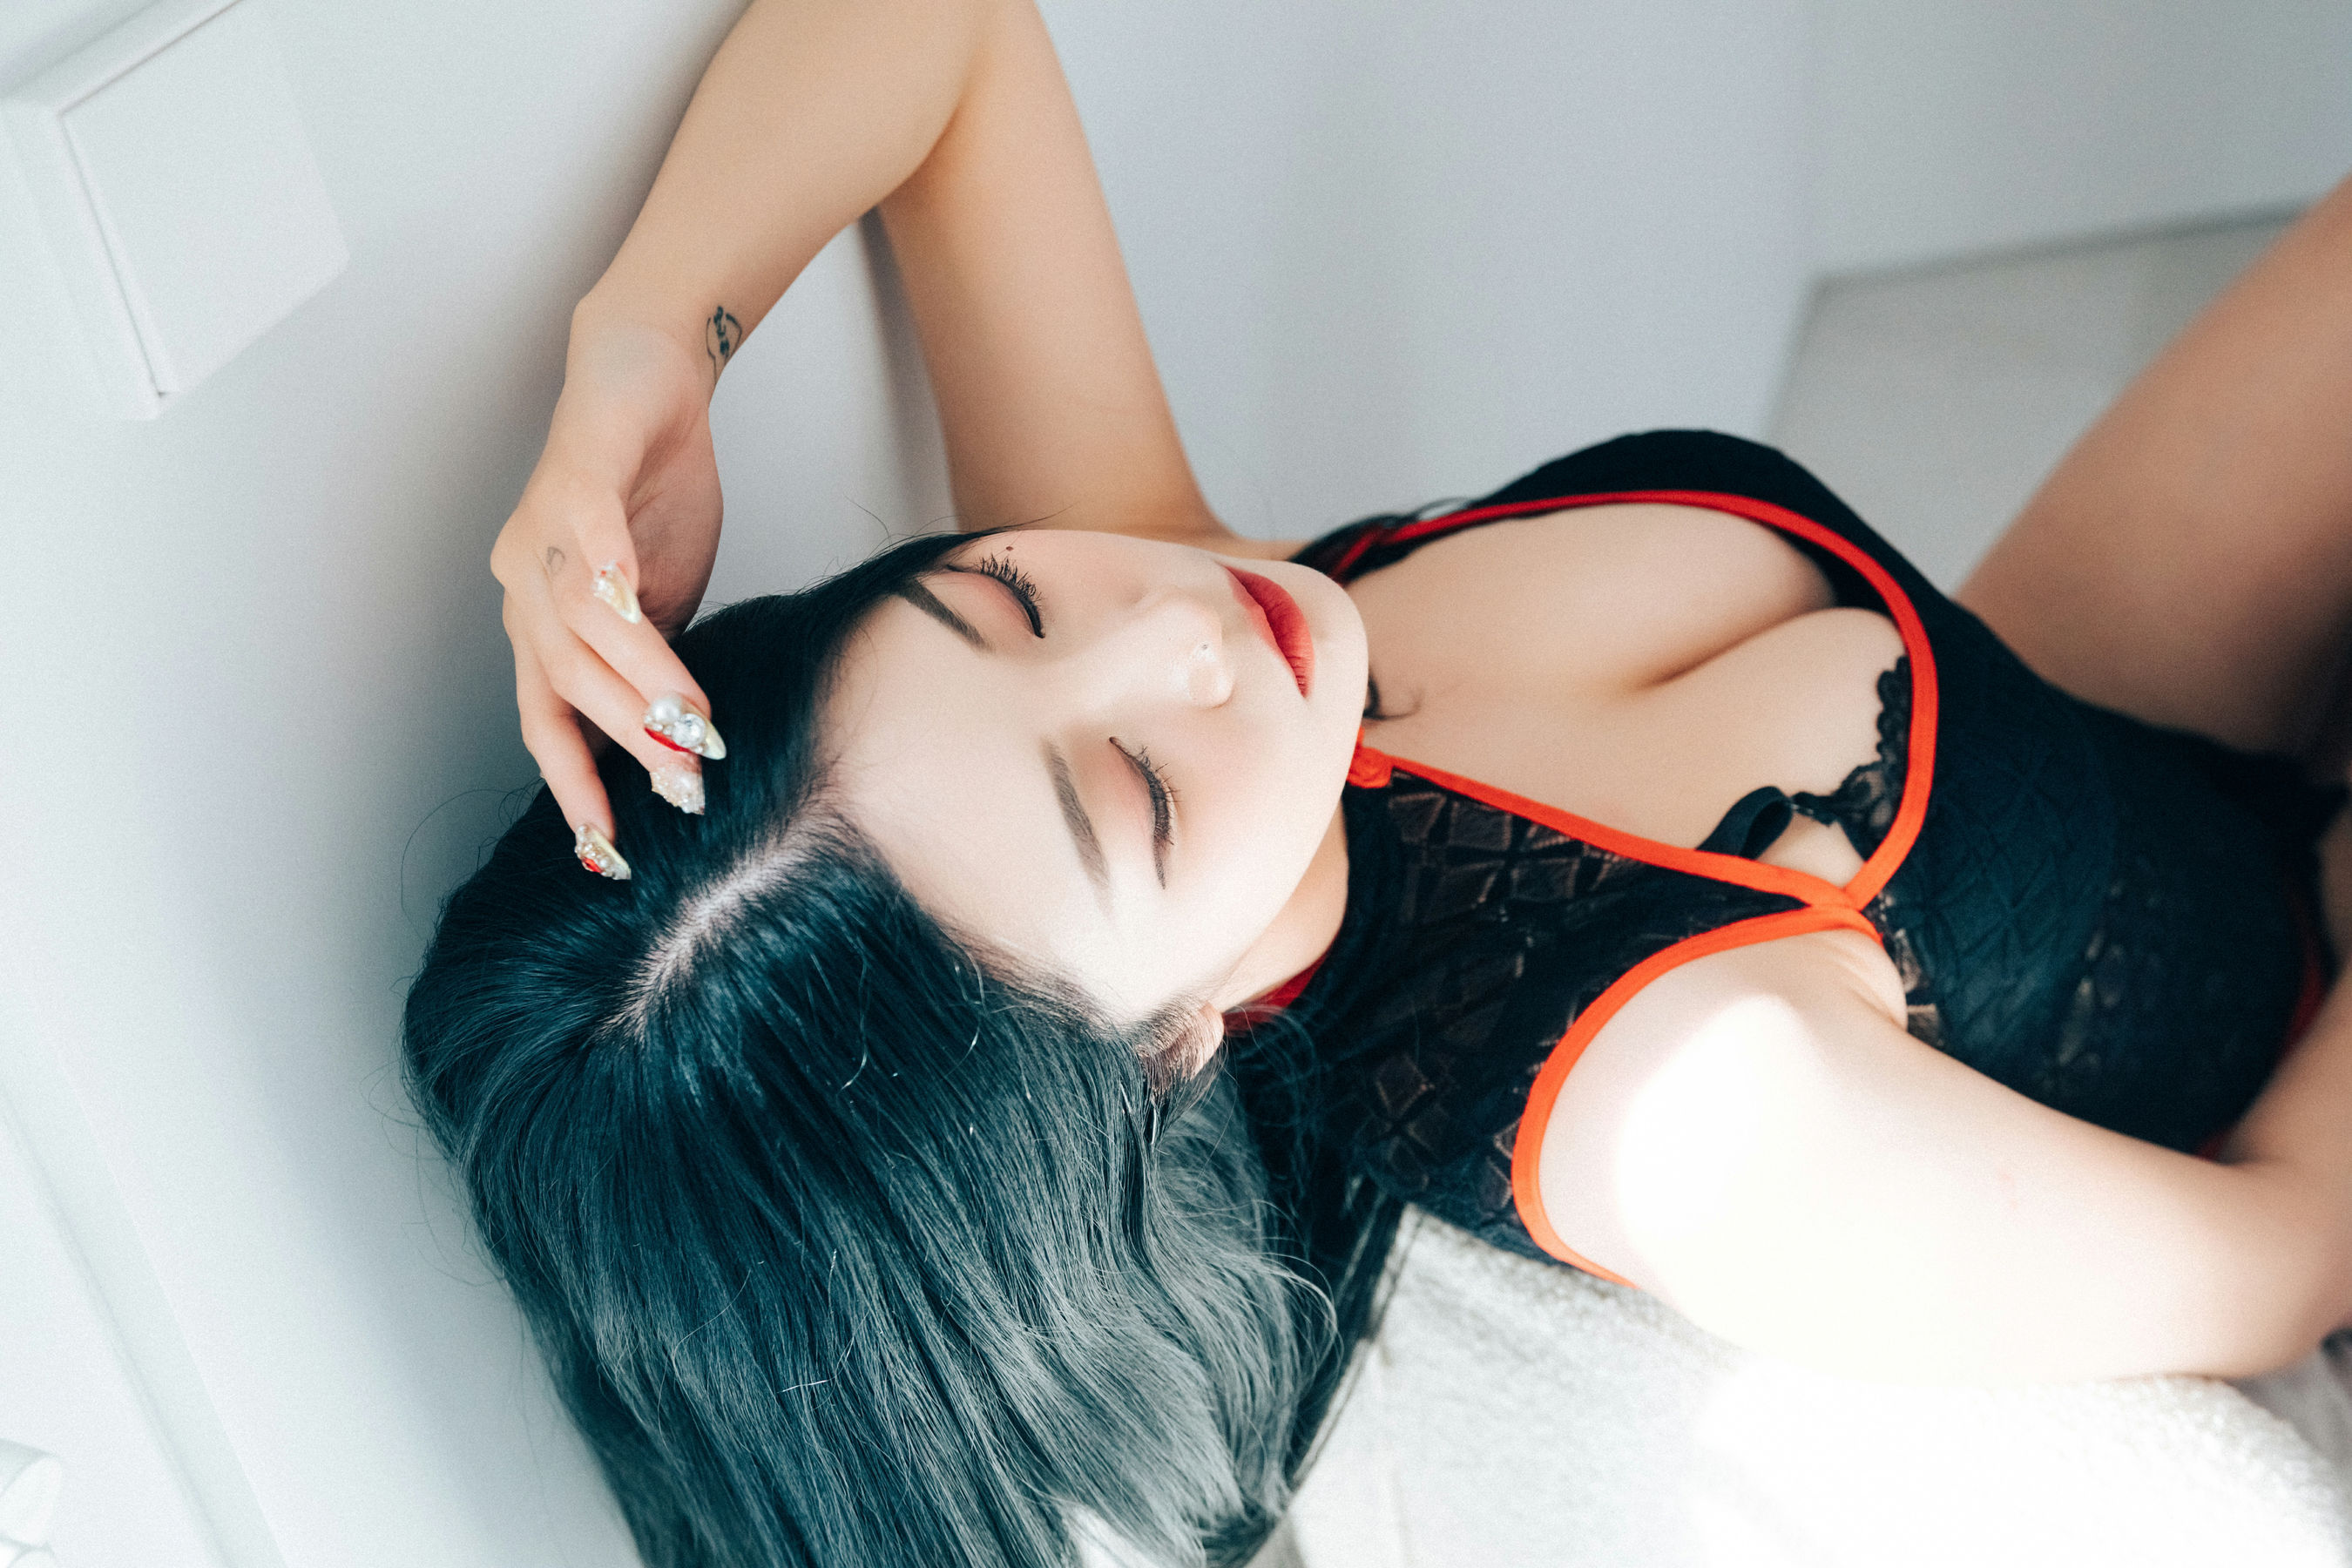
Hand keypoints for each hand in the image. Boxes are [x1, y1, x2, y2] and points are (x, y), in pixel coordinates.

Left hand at [489, 309, 725, 866]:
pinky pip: (582, 527)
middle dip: (626, 741)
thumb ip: (657, 665)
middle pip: (564, 681)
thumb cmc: (654, 491)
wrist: (650, 374)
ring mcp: (542, 526)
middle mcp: (523, 581)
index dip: (577, 786)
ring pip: (580, 622)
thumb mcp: (666, 600)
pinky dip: (605, 569)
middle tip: (686, 782)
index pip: (548, 720)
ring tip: (692, 720)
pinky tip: (634, 602)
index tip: (611, 852)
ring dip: (639, 677)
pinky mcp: (574, 468)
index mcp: (540, 622)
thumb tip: (680, 747)